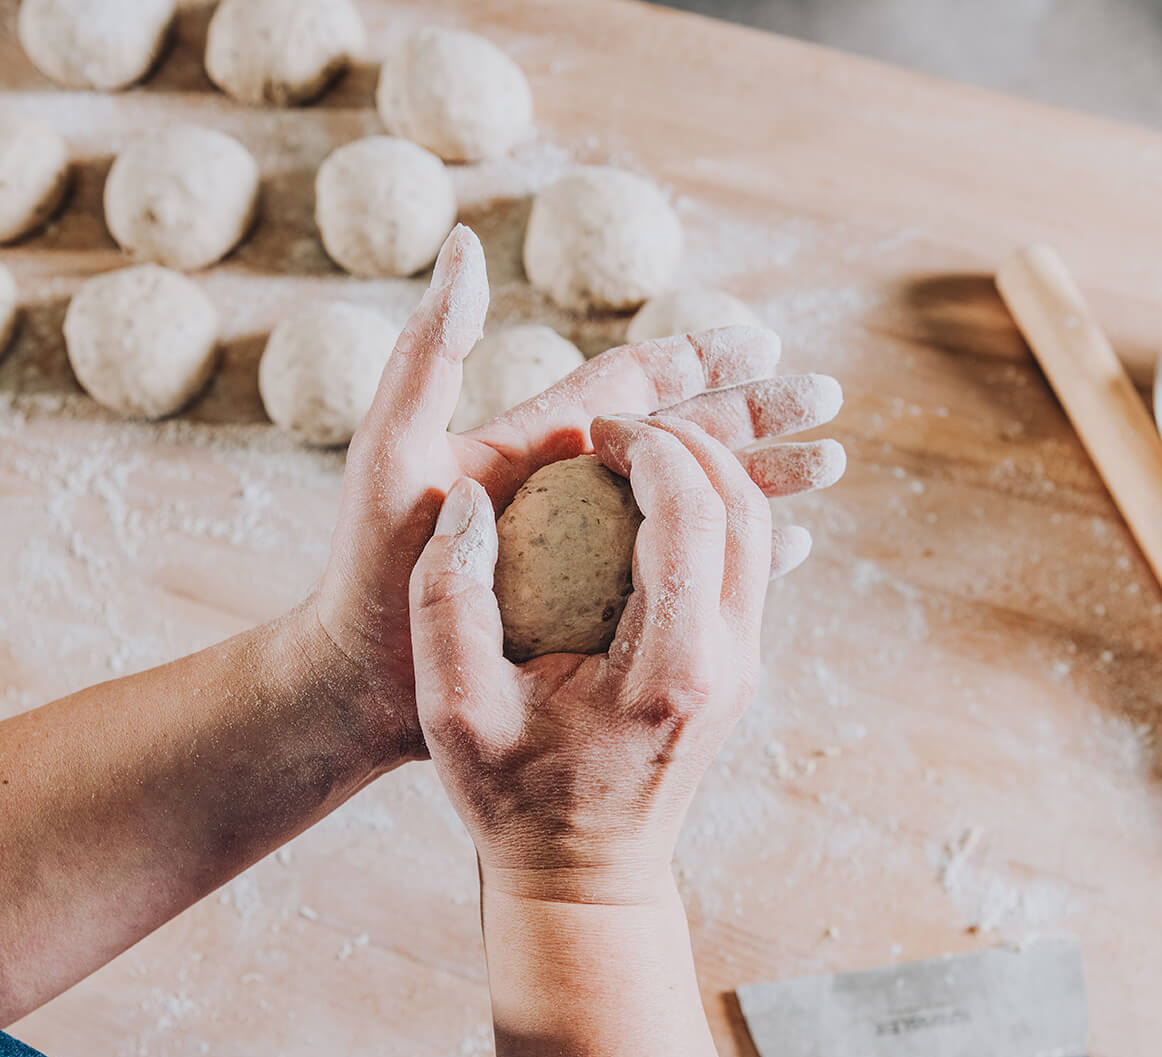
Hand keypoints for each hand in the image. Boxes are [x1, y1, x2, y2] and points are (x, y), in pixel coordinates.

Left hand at [308, 223, 841, 767]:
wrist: (363, 674)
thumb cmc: (370, 567)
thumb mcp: (391, 453)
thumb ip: (428, 356)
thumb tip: (466, 248)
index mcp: (537, 445)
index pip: (633, 386)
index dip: (701, 360)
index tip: (766, 342)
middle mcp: (569, 488)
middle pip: (681, 436)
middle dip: (754, 416)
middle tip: (828, 400)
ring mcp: (585, 550)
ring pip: (690, 503)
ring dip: (757, 483)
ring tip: (827, 470)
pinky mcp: (591, 608)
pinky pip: (674, 574)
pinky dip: (724, 560)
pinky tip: (775, 556)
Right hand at [408, 410, 844, 904]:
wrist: (585, 880)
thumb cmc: (515, 804)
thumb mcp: (452, 712)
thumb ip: (446, 601)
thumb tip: (466, 505)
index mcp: (670, 669)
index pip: (690, 517)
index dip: (649, 448)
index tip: (597, 428)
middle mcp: (726, 665)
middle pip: (740, 511)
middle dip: (687, 445)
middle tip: (617, 429)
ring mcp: (742, 669)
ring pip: (754, 534)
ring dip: (704, 476)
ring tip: (634, 455)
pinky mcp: (735, 672)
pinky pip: (741, 566)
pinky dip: (707, 516)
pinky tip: (647, 509)